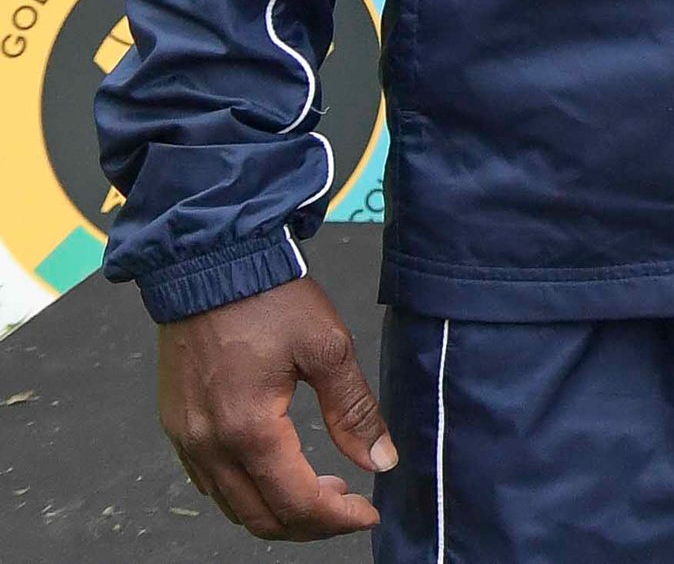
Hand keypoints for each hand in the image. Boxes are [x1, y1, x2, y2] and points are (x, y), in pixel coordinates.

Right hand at [154, 274, 394, 539]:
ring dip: (279, 510)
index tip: (369, 514)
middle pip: (261, 518)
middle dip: (311, 524)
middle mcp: (209, 445)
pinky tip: (280, 470)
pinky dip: (248, 491)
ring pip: (233, 506)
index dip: (338, 519)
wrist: (208, 265)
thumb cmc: (269, 299)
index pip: (297, 503)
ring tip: (323, 488)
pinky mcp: (177, 426)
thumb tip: (381, 461)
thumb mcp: (328, 347)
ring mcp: (186, 439)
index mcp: (249, 430)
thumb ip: (354, 411)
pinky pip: (211, 482)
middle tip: (349, 506)